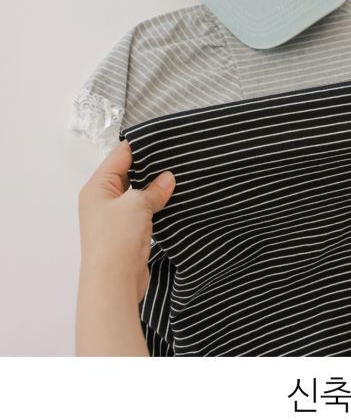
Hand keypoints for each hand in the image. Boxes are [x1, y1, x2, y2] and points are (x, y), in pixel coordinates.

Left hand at [76, 140, 175, 355]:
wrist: (114, 281)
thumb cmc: (117, 237)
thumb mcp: (137, 205)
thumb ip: (154, 189)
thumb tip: (168, 178)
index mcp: (98, 187)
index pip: (120, 156)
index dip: (142, 145)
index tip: (166, 137)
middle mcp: (103, 199)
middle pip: (130, 174)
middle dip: (153, 167)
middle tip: (179, 155)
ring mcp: (116, 217)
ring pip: (139, 194)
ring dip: (157, 188)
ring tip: (182, 174)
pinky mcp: (128, 232)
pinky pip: (144, 211)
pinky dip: (158, 205)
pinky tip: (177, 199)